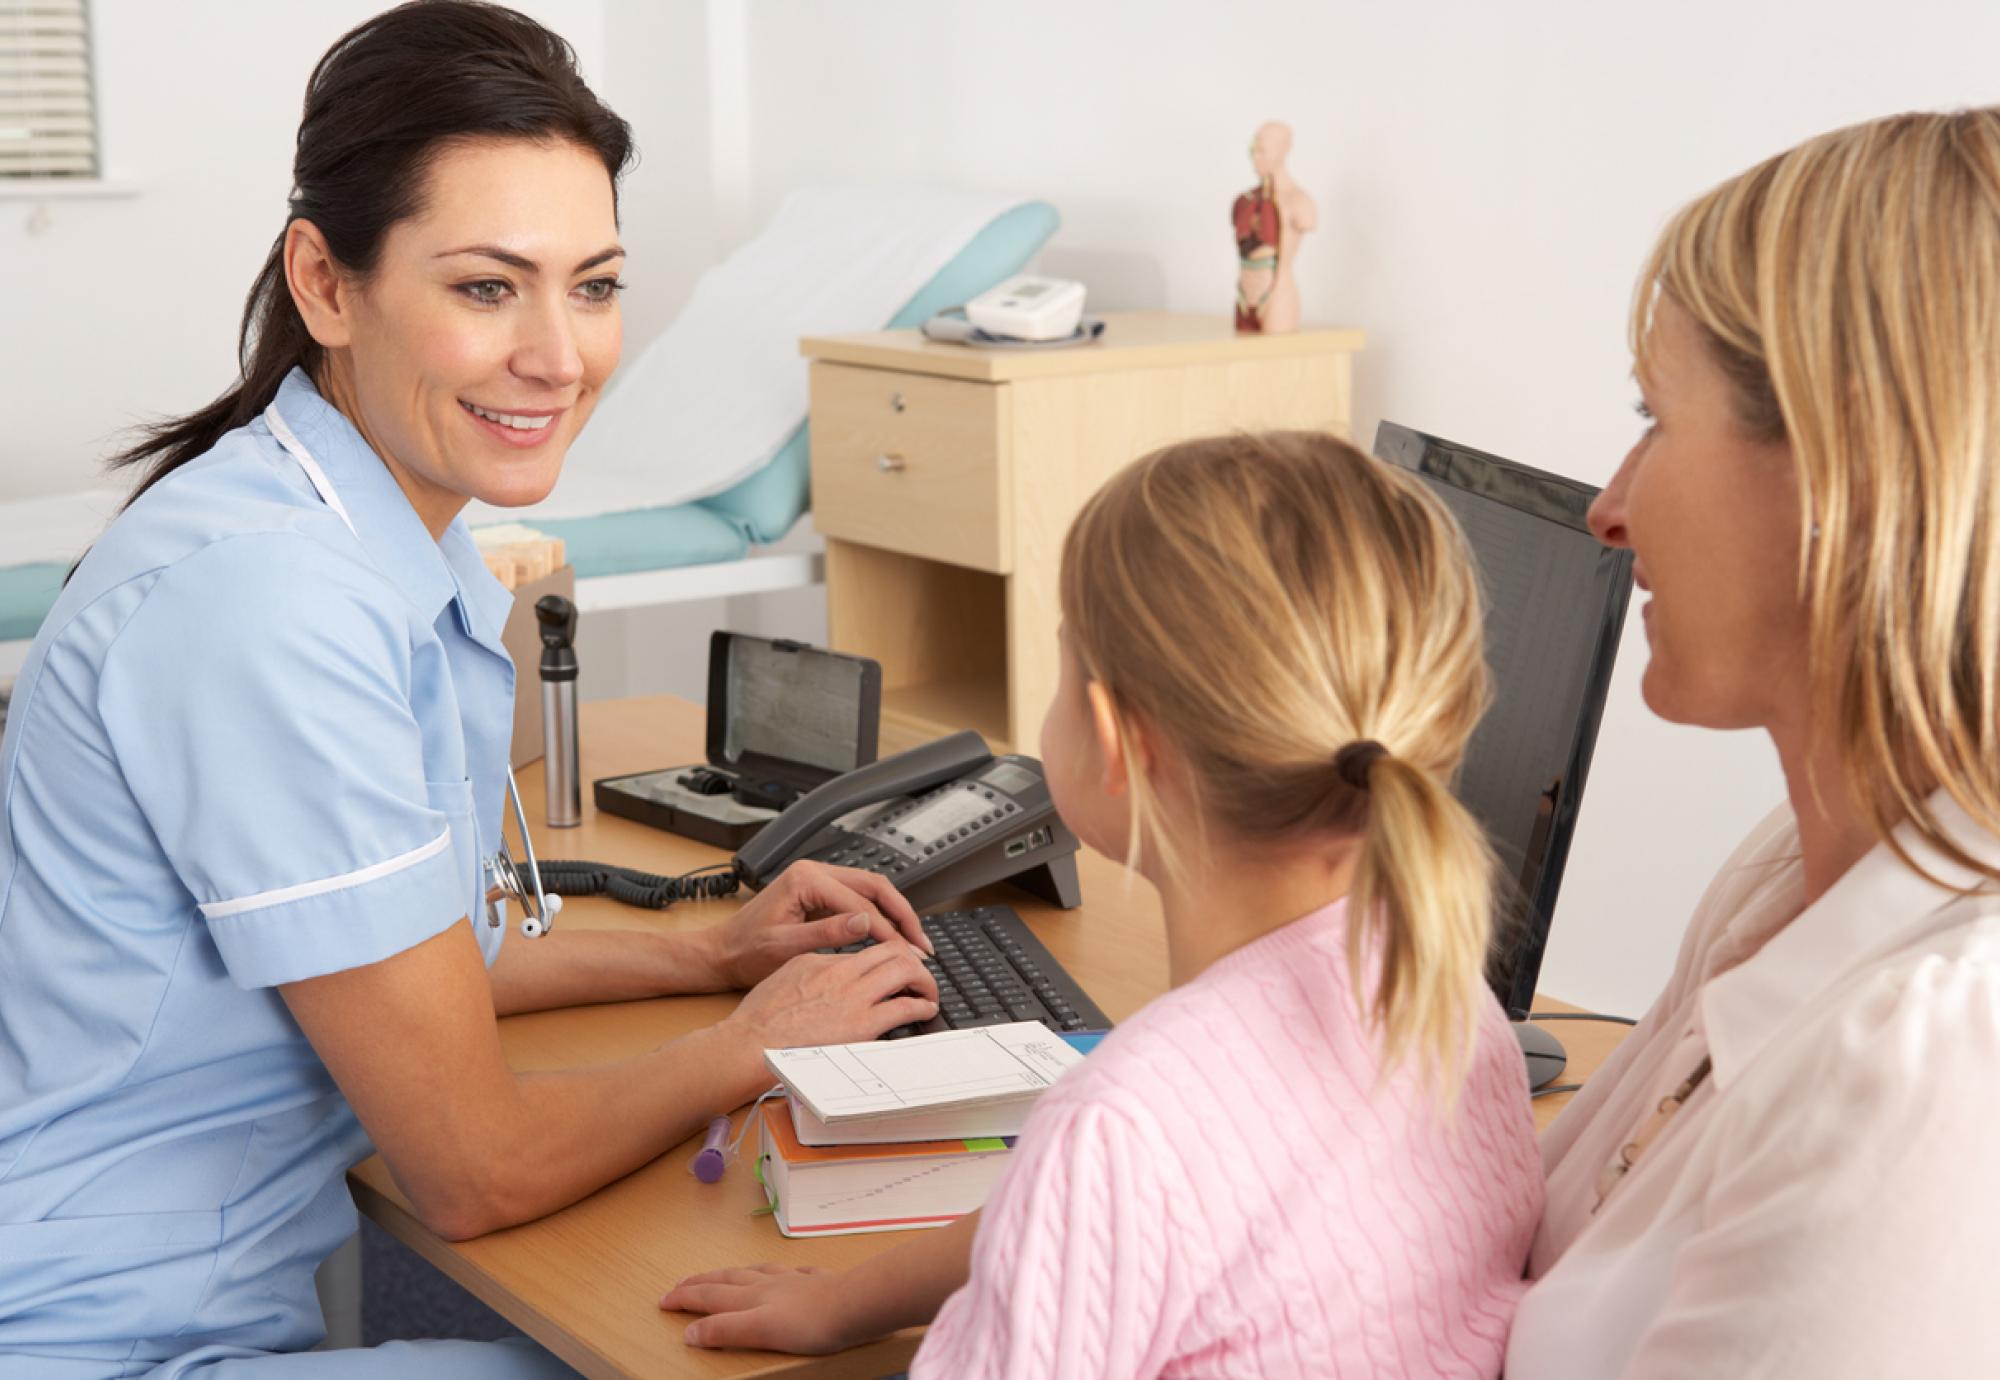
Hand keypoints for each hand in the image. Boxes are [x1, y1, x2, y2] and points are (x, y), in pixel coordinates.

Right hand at [662, 1263, 861, 1353]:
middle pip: (728, 1279)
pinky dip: (786, 1273)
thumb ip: (724, 1331)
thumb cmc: (809, 1323)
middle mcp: (769, 1284)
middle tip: (681, 1282)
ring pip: (757, 1271)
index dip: (684, 1298)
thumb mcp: (759, 1331)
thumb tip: (690, 1333)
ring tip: (727, 1273)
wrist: (854, 1305)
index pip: (710, 1296)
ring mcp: (794, 1281)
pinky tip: (791, 1272)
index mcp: (752, 1297)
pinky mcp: (818, 1283)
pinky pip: (797, 1273)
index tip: (663, 1300)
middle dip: (701, 1281)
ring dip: (736, 1273)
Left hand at [705, 860, 931, 988]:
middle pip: (875, 886)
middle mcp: (814, 873)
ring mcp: (819, 881)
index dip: (887, 929)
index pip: (860, 903)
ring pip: (871, 890)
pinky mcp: (821, 894)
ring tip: (914, 942)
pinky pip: (859, 900)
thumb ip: (827, 933)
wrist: (722, 953)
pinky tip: (892, 937)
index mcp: (805, 879)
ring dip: (895, 915)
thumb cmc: (745, 951)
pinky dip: (880, 917)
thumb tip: (867, 923)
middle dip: (902, 915)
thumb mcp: (785, 947)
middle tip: (921, 944)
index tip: (905, 952)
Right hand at [723, 943, 938, 1051]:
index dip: (889, 953)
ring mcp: (854, 997)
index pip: (868, 948)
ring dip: (924, 979)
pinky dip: (922, 1005)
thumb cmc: (760, 1019)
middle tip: (921, 972)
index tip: (898, 962)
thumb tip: (831, 970)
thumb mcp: (786, 977)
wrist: (750, 1043)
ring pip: (905, 970)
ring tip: (928, 990)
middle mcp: (842, 973)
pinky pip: (905, 1007)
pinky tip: (925, 1009)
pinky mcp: (862, 1024)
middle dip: (913, 958)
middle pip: (893, 950)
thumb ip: (814, 969)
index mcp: (822, 959)